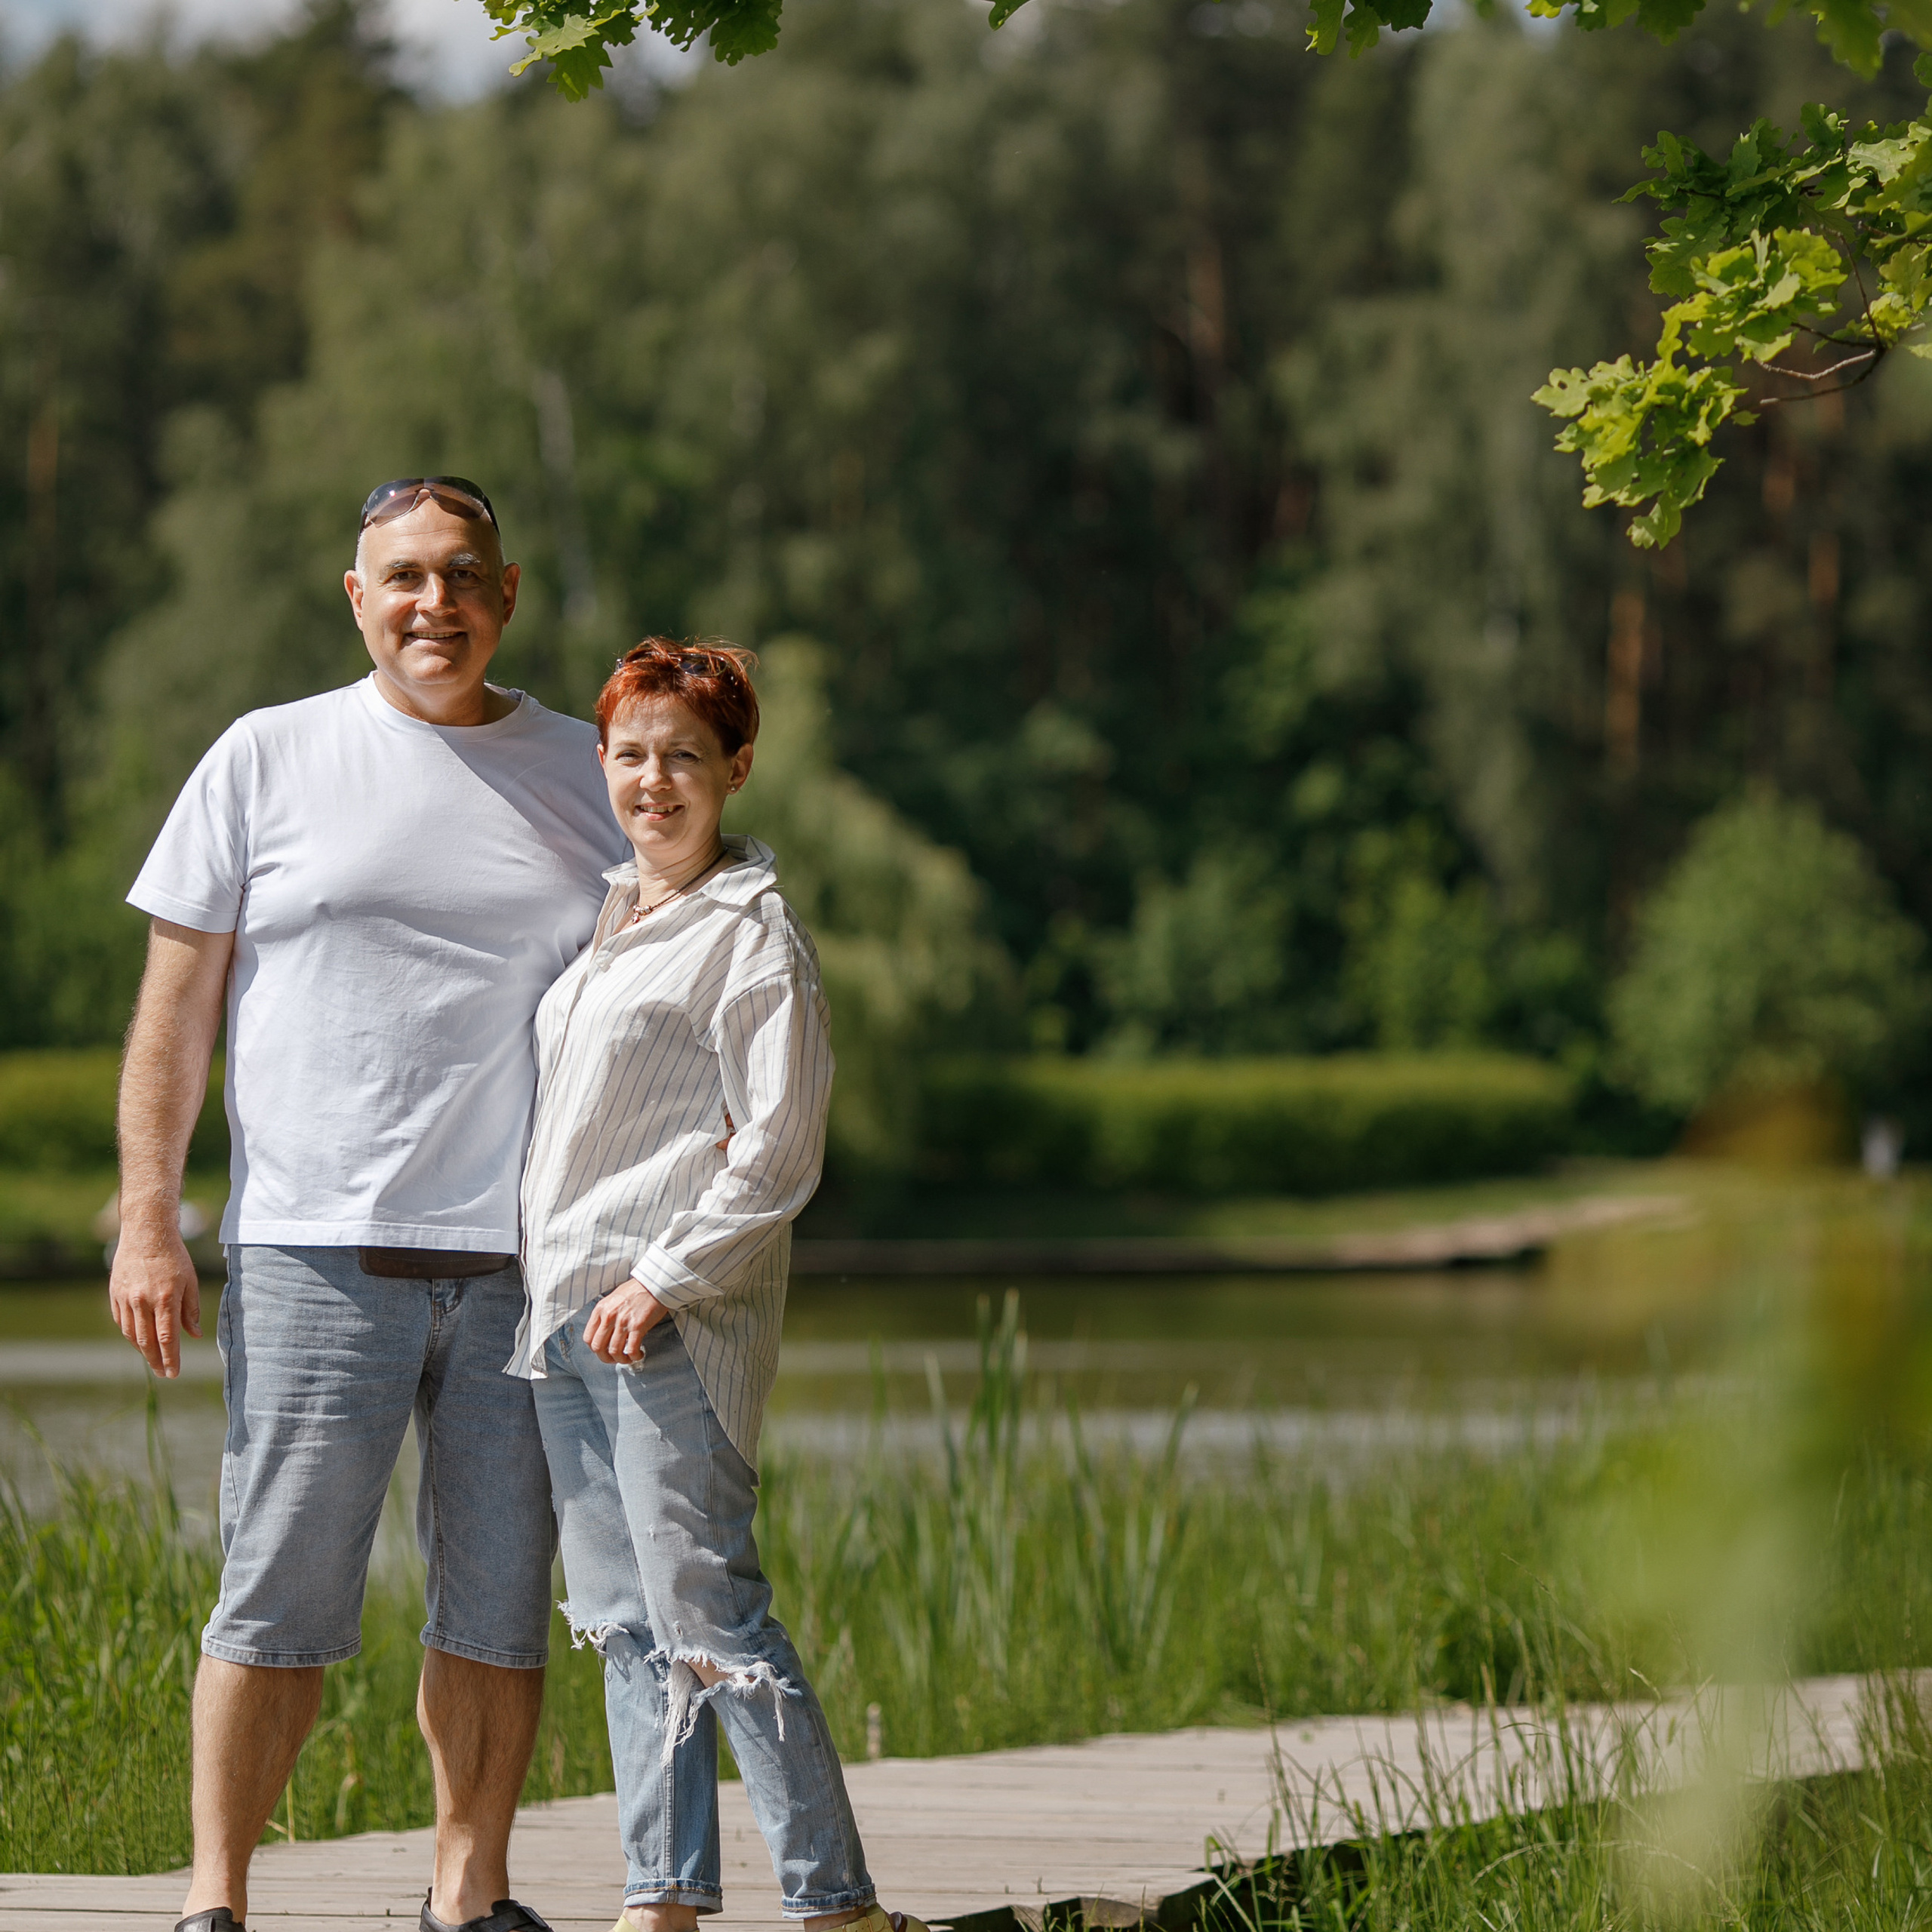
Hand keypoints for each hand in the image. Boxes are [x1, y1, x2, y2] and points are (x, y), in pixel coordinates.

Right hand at [109, 1216, 202, 1377]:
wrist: (146, 1232)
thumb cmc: (174, 1256)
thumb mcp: (190, 1281)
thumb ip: (191, 1310)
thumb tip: (195, 1335)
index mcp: (165, 1298)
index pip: (167, 1337)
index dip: (171, 1358)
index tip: (174, 1373)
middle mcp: (143, 1301)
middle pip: (147, 1341)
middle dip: (156, 1360)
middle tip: (164, 1374)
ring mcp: (126, 1298)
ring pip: (132, 1334)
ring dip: (142, 1351)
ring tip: (153, 1361)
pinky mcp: (115, 1294)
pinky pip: (122, 1322)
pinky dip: (131, 1334)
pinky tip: (139, 1340)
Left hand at [583, 1278, 670, 1365]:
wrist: (654, 1284)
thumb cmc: (636, 1290)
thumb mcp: (613, 1298)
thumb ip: (606, 1313)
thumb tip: (604, 1331)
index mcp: (601, 1309)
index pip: (588, 1337)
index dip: (595, 1349)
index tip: (602, 1351)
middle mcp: (609, 1316)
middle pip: (598, 1347)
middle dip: (605, 1358)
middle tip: (614, 1359)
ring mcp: (623, 1322)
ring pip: (614, 1351)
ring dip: (621, 1359)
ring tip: (628, 1359)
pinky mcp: (638, 1326)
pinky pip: (632, 1349)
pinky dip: (634, 1356)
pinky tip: (639, 1354)